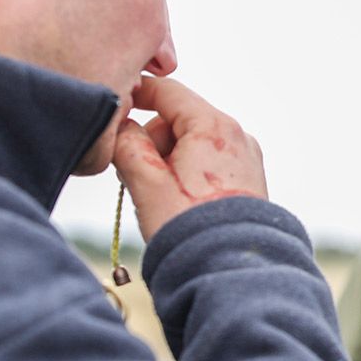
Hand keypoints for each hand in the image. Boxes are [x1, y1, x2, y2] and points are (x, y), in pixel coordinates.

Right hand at [113, 77, 266, 239]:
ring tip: (159, 196)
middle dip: (152, 141)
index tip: (112, 111)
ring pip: (192, 143)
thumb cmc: (187, 227)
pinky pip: (208, 162)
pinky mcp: (248, 180)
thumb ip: (127, 144)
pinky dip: (186, 172)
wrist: (230, 269)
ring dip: (167, 160)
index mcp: (214, 126)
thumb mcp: (146, 181)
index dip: (136, 96)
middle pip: (179, 119)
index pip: (168, 91)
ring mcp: (246, 158)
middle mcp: (237, 135)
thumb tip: (122, 125)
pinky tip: (179, 201)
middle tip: (137, 175)